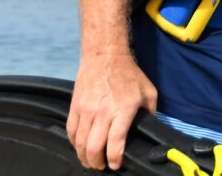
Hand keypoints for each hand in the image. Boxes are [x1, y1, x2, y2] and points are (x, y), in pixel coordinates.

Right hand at [66, 52, 157, 169]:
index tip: (116, 165)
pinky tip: (80, 147)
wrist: (105, 56)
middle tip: (102, 166)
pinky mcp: (75, 106)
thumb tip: (150, 128)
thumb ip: (150, 112)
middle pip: (94, 147)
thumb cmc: (129, 74)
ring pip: (80, 142)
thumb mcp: (148, 91)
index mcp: (124, 109)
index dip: (115, 158)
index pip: (115, 141)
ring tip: (91, 161)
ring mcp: (86, 110)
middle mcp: (103, 111)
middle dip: (97, 163)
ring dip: (84, 156)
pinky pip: (71, 131)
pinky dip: (74, 143)